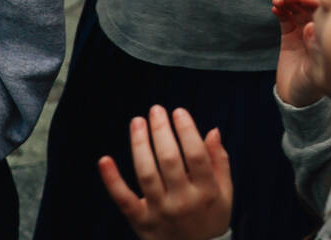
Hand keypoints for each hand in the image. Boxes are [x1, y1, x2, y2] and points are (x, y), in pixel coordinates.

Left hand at [99, 106, 232, 239]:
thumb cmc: (211, 217)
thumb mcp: (225, 192)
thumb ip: (220, 161)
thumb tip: (213, 131)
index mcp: (206, 192)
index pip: (196, 155)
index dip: (187, 130)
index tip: (178, 112)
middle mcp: (182, 201)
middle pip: (169, 160)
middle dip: (161, 131)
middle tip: (156, 110)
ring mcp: (160, 212)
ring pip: (146, 173)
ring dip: (140, 145)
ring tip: (138, 122)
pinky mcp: (140, 221)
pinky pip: (123, 199)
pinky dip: (112, 180)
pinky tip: (105, 160)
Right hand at [272, 0, 323, 106]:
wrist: (295, 100)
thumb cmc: (311, 88)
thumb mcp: (316, 72)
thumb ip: (314, 51)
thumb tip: (311, 27)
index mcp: (327, 37)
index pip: (324, 12)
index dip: (314, 2)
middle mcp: (317, 32)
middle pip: (310, 7)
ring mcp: (303, 33)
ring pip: (297, 10)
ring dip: (288, 2)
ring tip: (279, 0)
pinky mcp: (289, 37)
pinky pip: (285, 19)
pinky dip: (281, 10)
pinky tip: (275, 6)